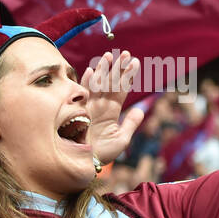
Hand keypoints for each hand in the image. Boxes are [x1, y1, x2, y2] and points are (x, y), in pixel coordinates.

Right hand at [82, 50, 142, 165]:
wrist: (84, 164)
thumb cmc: (103, 154)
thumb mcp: (121, 140)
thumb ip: (130, 124)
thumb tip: (141, 110)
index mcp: (111, 111)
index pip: (121, 90)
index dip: (128, 77)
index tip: (135, 62)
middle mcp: (100, 106)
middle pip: (110, 83)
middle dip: (118, 68)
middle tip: (125, 53)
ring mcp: (88, 106)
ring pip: (97, 85)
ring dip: (103, 70)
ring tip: (110, 56)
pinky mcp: (77, 110)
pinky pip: (82, 93)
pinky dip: (86, 82)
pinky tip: (93, 71)